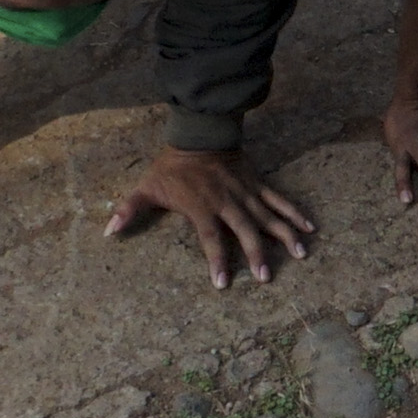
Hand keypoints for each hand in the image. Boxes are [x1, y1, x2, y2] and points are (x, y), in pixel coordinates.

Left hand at [108, 147, 312, 286]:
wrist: (200, 133)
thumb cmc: (172, 166)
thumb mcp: (148, 187)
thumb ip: (129, 209)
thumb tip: (108, 231)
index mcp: (202, 207)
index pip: (211, 239)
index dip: (217, 261)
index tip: (223, 284)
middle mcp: (227, 203)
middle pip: (245, 231)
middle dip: (256, 255)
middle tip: (265, 278)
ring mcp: (246, 194)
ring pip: (268, 217)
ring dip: (284, 236)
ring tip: (300, 255)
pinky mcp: (258, 184)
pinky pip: (279, 200)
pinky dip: (294, 213)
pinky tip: (309, 228)